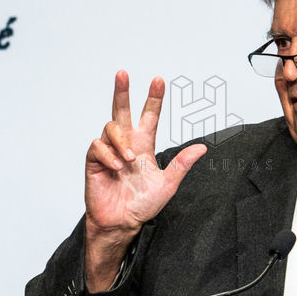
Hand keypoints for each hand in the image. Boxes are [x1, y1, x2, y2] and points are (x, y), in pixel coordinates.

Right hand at [82, 71, 205, 289]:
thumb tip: (202, 147)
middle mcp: (126, 144)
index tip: (159, 79)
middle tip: (123, 73)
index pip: (149, 115)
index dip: (154, 98)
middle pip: (121, 110)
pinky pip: (97, 147)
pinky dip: (108, 155)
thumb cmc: (143, 204)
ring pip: (110, 128)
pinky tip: (116, 168)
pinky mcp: (95, 162)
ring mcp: (109, 152)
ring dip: (120, 141)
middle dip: (122, 91)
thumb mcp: (168, 184)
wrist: (122, 222)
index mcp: (144, 145)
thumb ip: (182, 164)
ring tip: (128, 160)